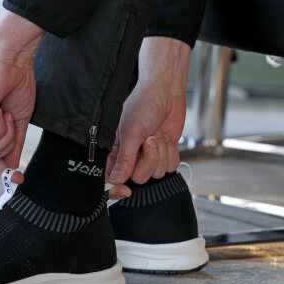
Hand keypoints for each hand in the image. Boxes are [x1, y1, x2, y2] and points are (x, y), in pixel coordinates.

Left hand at [0, 10, 43, 179]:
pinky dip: (0, 127)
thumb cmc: (17, 85)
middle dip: (8, 144)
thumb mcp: (19, 123)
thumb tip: (13, 168)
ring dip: (6, 134)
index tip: (18, 183)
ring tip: (5, 112)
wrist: (15, 63)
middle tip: (11, 121)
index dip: (4, 171)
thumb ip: (15, 146)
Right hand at [106, 37, 190, 197]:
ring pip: (157, 173)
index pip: (112, 178)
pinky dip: (171, 153)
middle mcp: (131, 156)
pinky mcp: (164, 154)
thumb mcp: (131, 132)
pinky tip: (166, 138)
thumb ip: (124, 158)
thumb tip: (116, 180)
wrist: (166, 92)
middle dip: (149, 159)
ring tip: (157, 134)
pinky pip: (170, 167)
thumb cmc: (143, 105)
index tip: (125, 190)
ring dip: (161, 153)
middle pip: (139, 178)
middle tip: (148, 140)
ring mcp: (149, 156)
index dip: (118, 187)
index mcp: (116, 151)